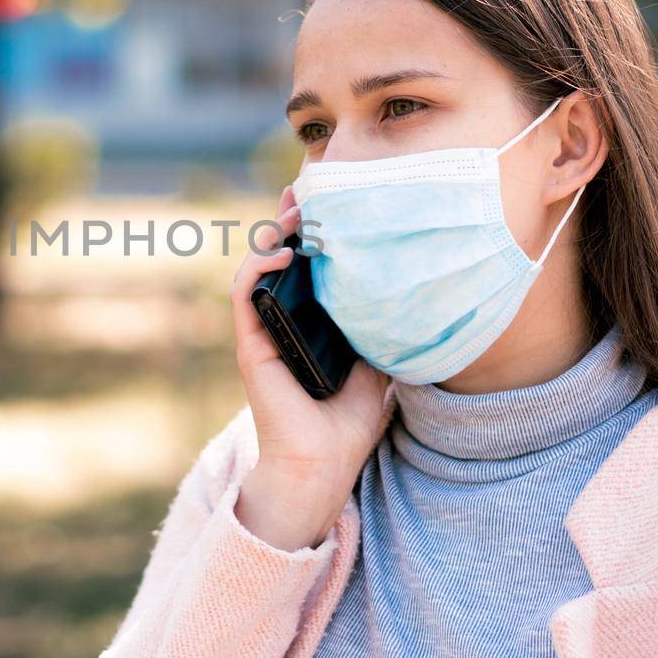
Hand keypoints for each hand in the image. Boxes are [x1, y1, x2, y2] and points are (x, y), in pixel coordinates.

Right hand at [229, 185, 392, 550]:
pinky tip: (284, 254)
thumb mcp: (378, 364)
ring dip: (272, 236)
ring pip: (258, 269)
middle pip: (278, 259)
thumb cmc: (347, 422)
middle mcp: (281, 322)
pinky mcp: (250, 345)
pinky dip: (259, 268)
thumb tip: (411, 294)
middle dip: (289, 221)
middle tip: (308, 192)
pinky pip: (246, 295)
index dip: (311, 233)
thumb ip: (381, 329)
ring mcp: (262, 331)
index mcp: (308, 324)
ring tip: (293, 213)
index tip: (330, 203)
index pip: (305, 267)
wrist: (322, 465)